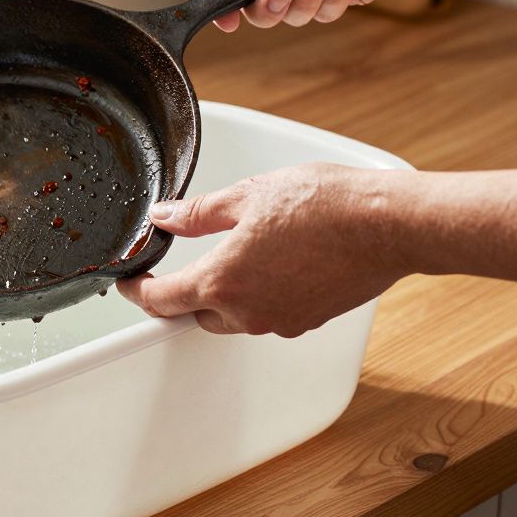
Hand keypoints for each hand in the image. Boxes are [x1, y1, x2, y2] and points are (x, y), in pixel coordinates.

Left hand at [117, 163, 406, 337]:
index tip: (128, 283)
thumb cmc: (325, 206)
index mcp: (221, 281)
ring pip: (234, 317)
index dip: (136, 292)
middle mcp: (246, 312)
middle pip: (196, 313)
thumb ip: (198, 212)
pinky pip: (269, 314)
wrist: (389, 225)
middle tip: (181, 264)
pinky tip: (275, 263)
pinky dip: (261, 294)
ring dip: (225, 294)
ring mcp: (279, 321)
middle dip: (184, 292)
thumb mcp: (248, 195)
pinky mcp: (308, 321)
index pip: (160, 301)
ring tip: (238, 253)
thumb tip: (164, 217)